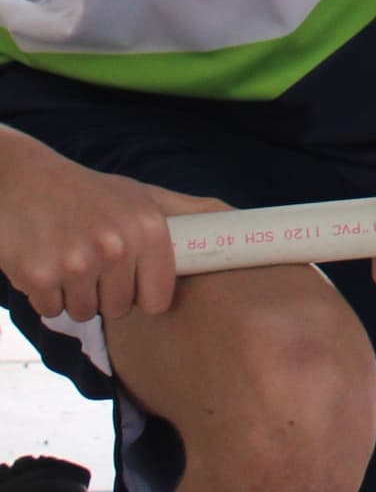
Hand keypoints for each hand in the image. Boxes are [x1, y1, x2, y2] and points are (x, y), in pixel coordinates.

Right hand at [0, 152, 179, 323]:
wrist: (19, 178)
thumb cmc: (86, 192)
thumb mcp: (139, 195)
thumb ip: (185, 213)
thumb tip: (237, 220)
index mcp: (149, 227)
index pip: (158, 300)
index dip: (140, 293)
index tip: (127, 275)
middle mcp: (118, 245)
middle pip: (118, 309)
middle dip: (102, 291)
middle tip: (87, 256)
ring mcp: (78, 262)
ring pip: (84, 312)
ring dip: (72, 293)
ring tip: (64, 253)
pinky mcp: (40, 276)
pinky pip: (50, 310)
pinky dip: (42, 293)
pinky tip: (41, 259)